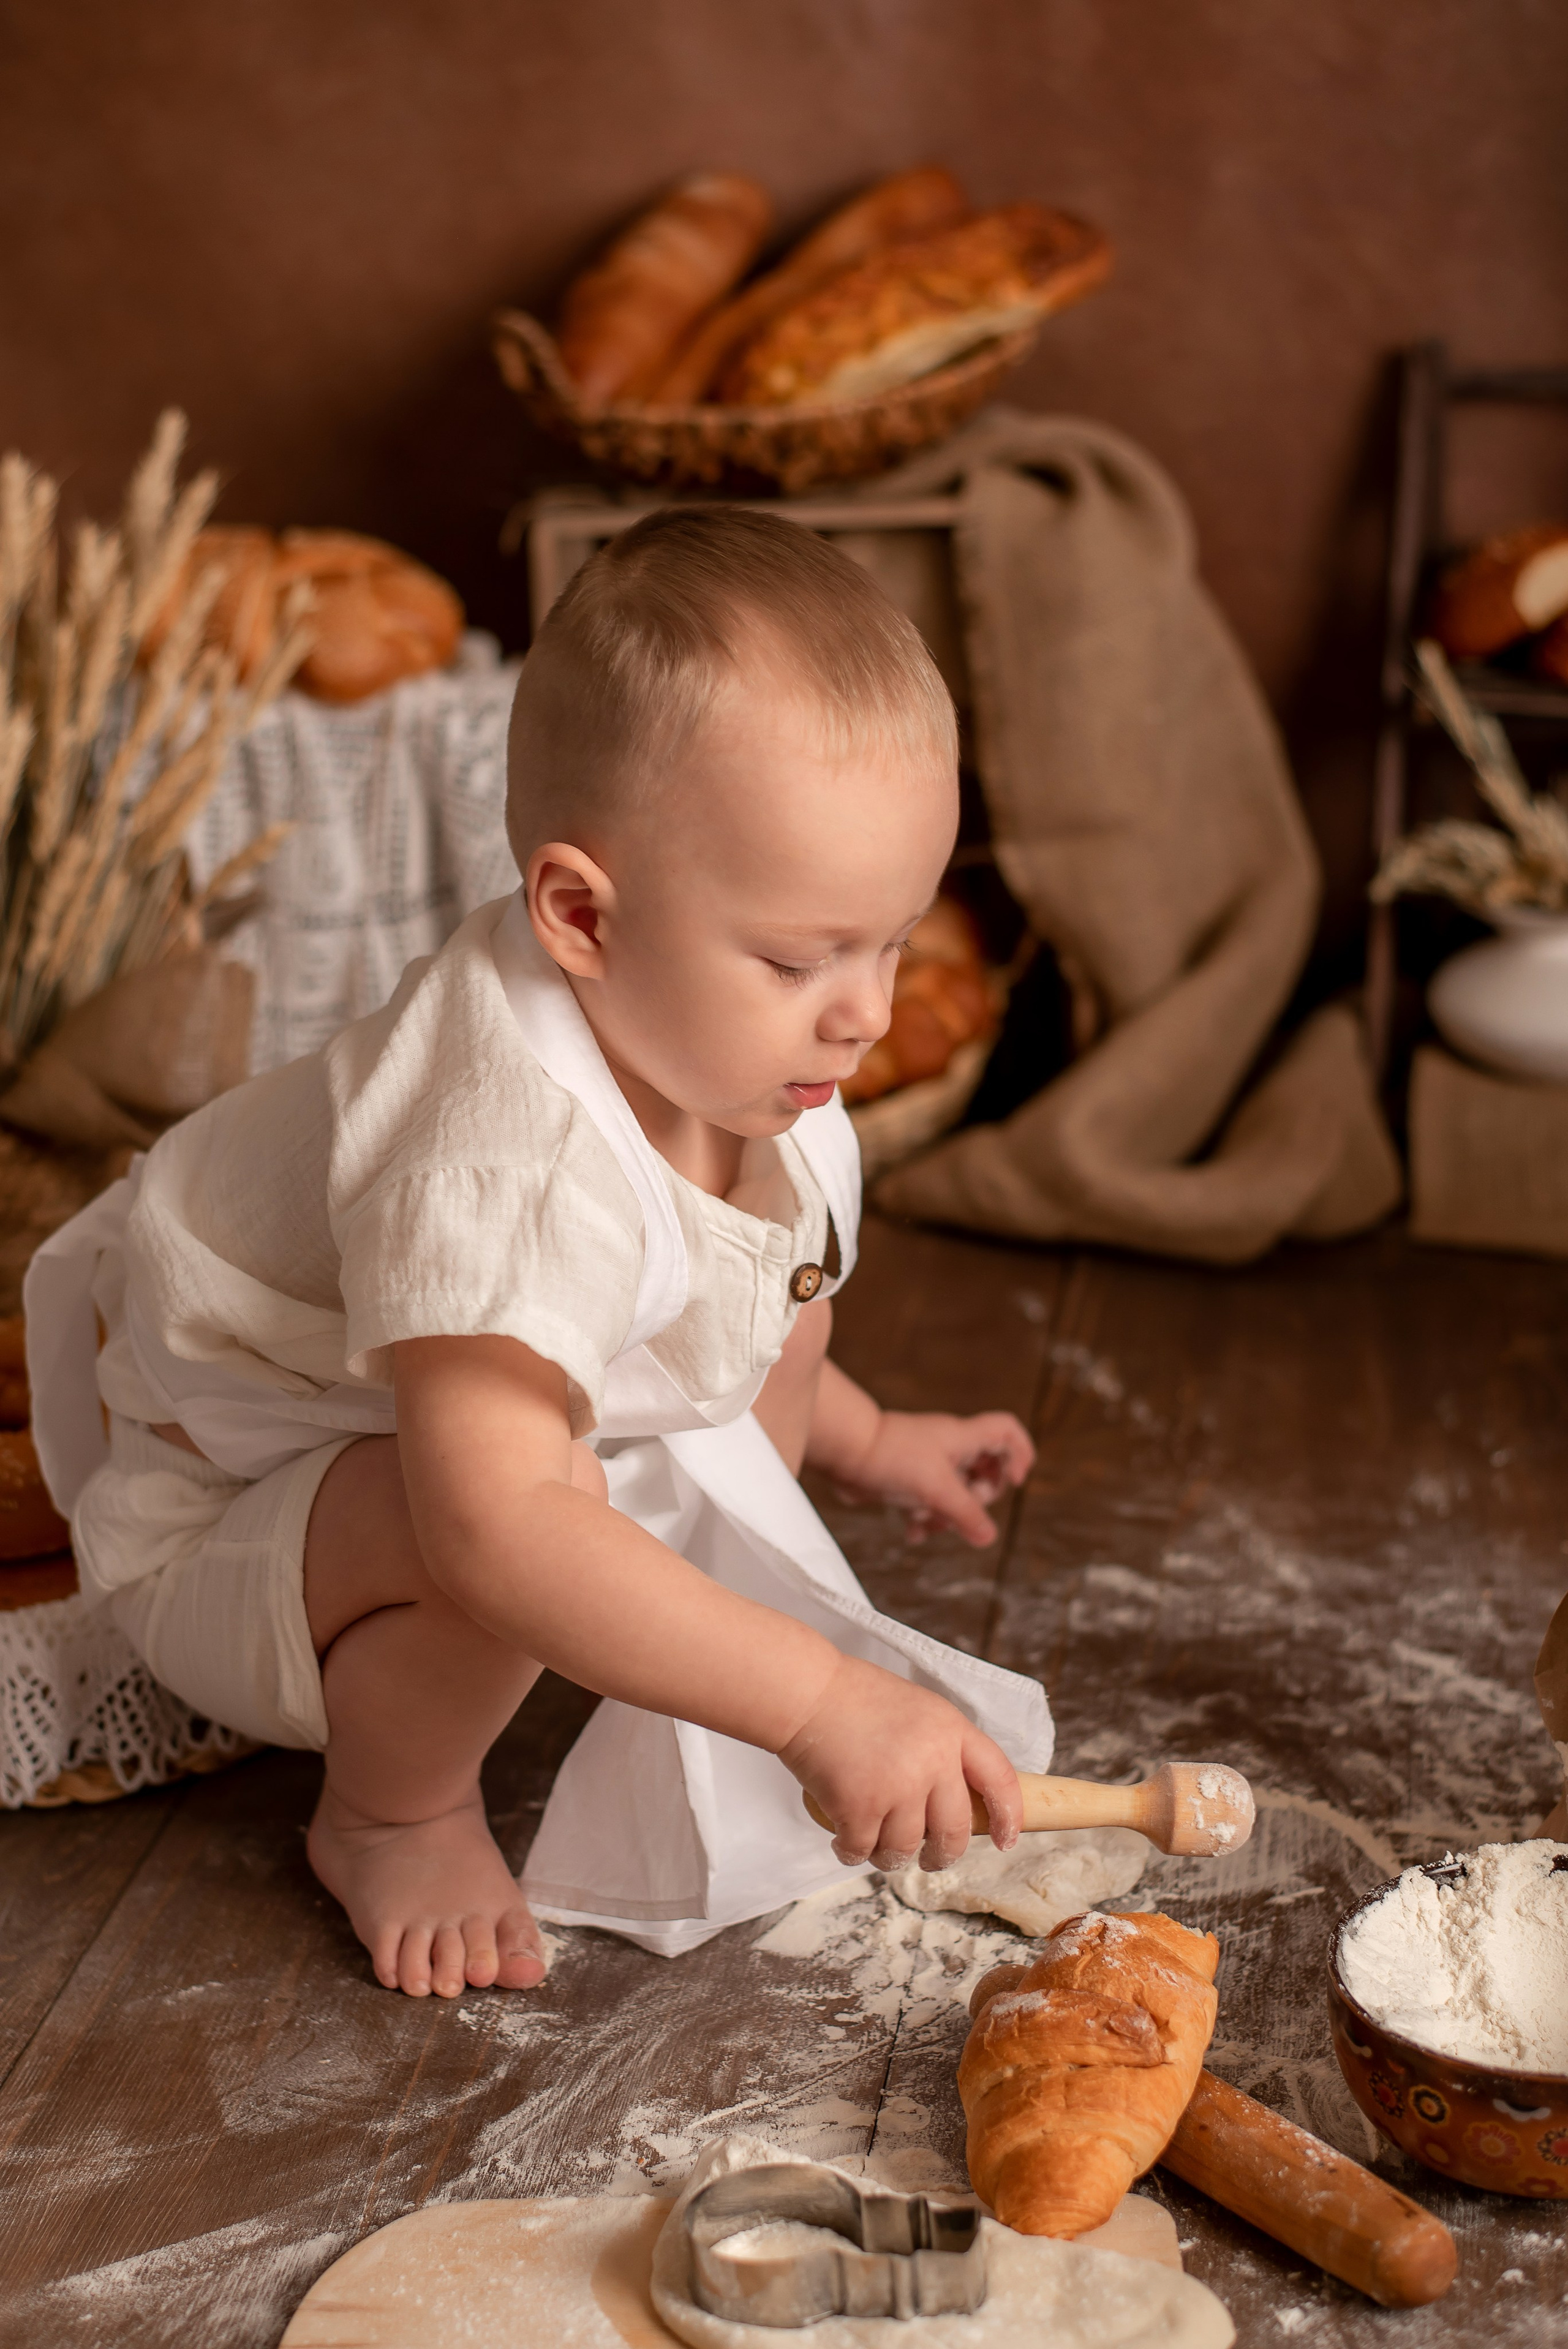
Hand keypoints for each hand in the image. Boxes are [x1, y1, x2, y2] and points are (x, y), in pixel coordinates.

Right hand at [778, 1654, 1021, 1869]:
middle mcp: (932, 1761)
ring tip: (873, 1843)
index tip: (1007, 1839)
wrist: (805, 1691)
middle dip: (943, 1855)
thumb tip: (951, 1798)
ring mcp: (897, 1787)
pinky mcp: (859, 1808)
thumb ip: (940, 1748)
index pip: (1000, 1779)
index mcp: (951, 1731)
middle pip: (954, 1831)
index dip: (1009, 1815)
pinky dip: (851, 1852)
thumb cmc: (853, 1697)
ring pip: (905, 1848)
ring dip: (889, 1855)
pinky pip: (863, 1850)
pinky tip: (843, 1841)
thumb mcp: (917, 1710)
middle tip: (930, 1858)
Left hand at [829, 1409, 1033, 1545]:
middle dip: (977, 1500)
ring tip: (929, 1525)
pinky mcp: (909, 1478)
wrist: (844, 1452)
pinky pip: (929, 1502)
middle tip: (963, 1508)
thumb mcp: (936, 1488)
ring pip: (956, 1493)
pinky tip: (913, 1532)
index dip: (1020, 1454)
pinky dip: (926, 1519)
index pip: (1007, 1432)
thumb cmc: (890, 1457)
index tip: (1014, 1482)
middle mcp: (950, 1447)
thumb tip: (988, 1537)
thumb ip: (966, 1514)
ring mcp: (929, 1463)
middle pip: (986, 1472)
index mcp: (963, 1438)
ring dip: (948, 1516)